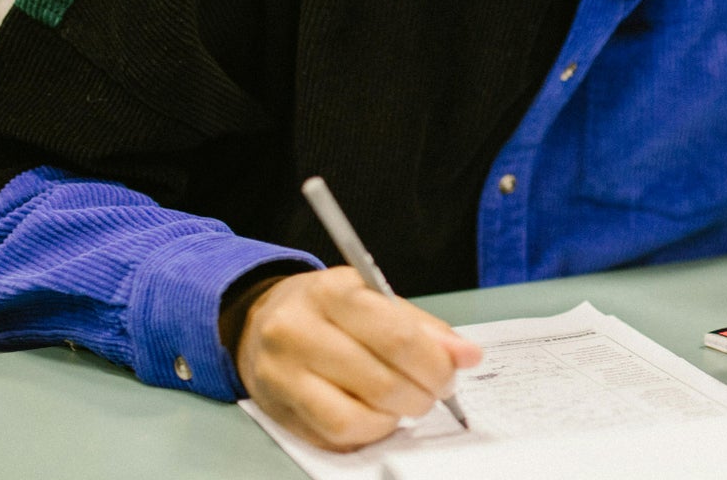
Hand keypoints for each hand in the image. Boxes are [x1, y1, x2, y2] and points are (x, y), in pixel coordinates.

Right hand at [235, 267, 481, 450]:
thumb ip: (423, 329)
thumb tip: (467, 355)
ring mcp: (283, 375)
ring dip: (396, 416)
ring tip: (404, 402)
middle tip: (434, 391)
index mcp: (330, 292)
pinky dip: (370, 431)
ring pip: (358, 416)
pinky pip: (337, 435)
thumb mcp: (374, 301)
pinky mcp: (280, 411)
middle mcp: (298, 331)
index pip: (397, 337)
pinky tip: (376, 415)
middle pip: (382, 380)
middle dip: (423, 394)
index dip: (436, 363)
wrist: (260, 325)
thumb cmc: (330, 312)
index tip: (451, 371)